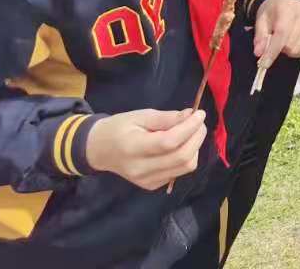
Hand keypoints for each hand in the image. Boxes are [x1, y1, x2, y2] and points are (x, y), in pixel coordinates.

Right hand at [85, 109, 207, 190]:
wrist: (99, 150)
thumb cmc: (119, 128)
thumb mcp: (140, 116)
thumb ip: (166, 118)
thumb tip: (191, 116)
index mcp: (133, 148)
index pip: (169, 142)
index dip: (189, 128)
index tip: (199, 114)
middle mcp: (140, 169)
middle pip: (182, 157)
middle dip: (197, 137)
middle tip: (198, 122)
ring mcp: (146, 181)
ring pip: (185, 167)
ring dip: (195, 147)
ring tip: (189, 132)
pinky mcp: (151, 186)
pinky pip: (179, 172)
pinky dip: (186, 157)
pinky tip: (179, 146)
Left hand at [254, 0, 299, 67]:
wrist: (286, 3)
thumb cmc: (272, 13)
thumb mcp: (261, 21)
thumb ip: (260, 37)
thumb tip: (259, 53)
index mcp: (287, 7)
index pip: (282, 33)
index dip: (273, 50)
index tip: (264, 64)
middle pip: (290, 44)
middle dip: (279, 49)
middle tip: (274, 43)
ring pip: (298, 49)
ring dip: (288, 51)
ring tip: (285, 41)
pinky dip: (298, 51)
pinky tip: (294, 42)